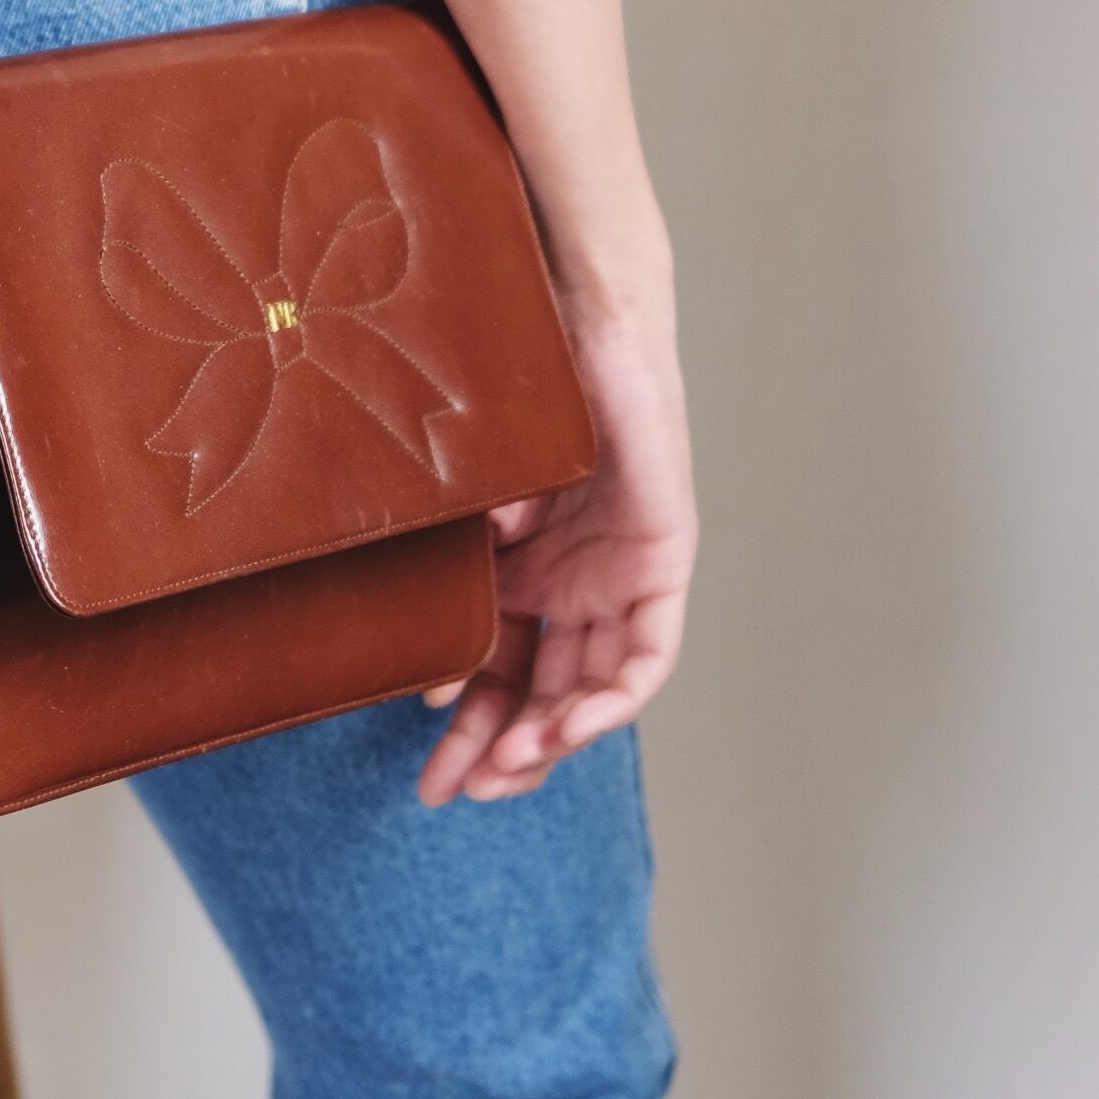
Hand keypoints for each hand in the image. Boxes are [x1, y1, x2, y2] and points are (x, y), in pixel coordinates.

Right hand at [419, 284, 694, 806]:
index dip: (476, 722)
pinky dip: (608, 695)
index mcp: (525, 566)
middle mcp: (574, 579)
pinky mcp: (664, 553)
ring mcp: (620, 570)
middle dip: (500, 749)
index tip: (439, 762)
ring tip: (504, 774)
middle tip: (453, 792)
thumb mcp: (468, 492)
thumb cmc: (509, 379)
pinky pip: (645, 651)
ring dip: (552, 738)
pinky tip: (565, 722)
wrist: (576, 306)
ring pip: (593, 685)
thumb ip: (458, 567)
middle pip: (543, 689)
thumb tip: (434, 656)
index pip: (504, 667)